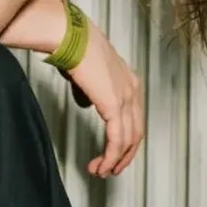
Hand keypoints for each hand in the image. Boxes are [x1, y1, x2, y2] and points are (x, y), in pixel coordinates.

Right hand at [64, 20, 143, 177]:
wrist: (71, 36)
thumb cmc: (75, 47)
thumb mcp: (89, 72)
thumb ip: (92, 90)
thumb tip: (87, 104)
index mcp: (129, 81)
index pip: (134, 119)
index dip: (124, 139)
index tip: (112, 153)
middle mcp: (132, 91)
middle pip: (136, 134)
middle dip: (123, 156)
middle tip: (110, 169)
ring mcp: (125, 98)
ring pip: (127, 141)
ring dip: (114, 160)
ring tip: (100, 171)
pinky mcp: (114, 106)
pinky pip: (116, 140)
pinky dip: (110, 156)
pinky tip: (101, 165)